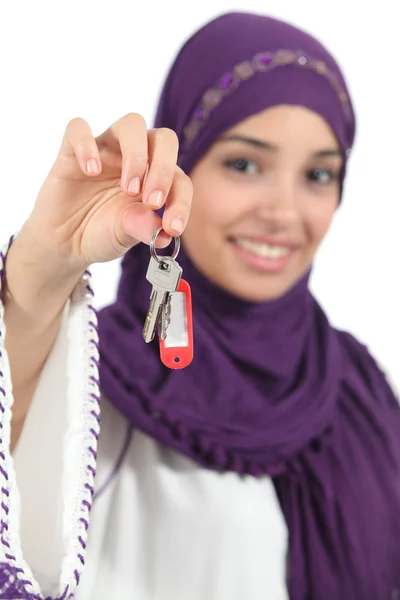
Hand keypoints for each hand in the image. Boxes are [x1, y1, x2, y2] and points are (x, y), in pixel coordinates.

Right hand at [22, 113, 191, 269]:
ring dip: (137, 155)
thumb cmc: (101, 233)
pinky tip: (91, 171)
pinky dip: (86, 145)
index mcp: (155, 179)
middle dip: (164, 169)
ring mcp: (106, 150)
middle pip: (164, 139)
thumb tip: (163, 234)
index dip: (181, 202)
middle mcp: (136, 158)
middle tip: (152, 202)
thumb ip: (142, 228)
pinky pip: (78, 128)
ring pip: (132, 124)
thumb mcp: (124, 236)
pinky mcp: (72, 150)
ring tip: (129, 189)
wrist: (64, 242)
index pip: (179, 179)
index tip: (172, 227)